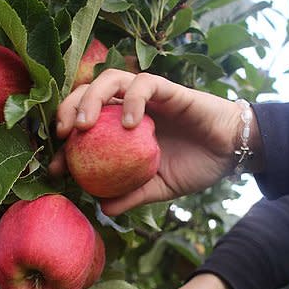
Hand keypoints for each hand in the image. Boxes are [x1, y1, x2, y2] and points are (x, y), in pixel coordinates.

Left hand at [51, 69, 258, 214]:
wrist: (232, 152)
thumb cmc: (196, 166)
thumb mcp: (160, 188)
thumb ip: (132, 195)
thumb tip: (103, 208)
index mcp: (122, 128)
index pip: (85, 125)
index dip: (65, 143)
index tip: (56, 167)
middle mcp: (131, 107)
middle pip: (88, 94)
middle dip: (68, 109)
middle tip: (63, 137)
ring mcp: (148, 95)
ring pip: (110, 79)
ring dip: (90, 98)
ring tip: (84, 126)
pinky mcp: (168, 89)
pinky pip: (143, 84)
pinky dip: (132, 100)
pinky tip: (130, 124)